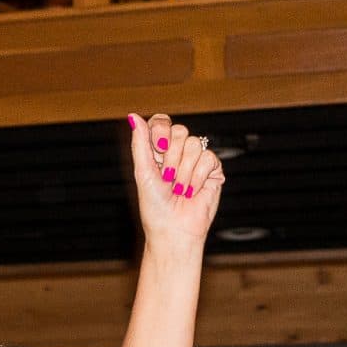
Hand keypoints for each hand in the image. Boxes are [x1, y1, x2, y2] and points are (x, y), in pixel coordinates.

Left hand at [130, 112, 222, 247]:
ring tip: (179, 189)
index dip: (161, 131)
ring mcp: (196, 160)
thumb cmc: (155, 207)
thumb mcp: (142, 173)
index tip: (159, 148)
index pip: (162, 122)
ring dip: (184, 171)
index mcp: (158, 151)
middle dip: (171, 158)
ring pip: (195, 144)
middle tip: (167, 178)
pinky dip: (198, 177)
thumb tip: (132, 116)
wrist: (174, 230)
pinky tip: (193, 191)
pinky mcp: (213, 169)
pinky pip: (209, 158)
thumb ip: (140, 144)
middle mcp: (178, 153)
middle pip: (180, 131)